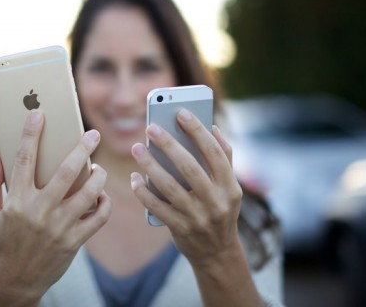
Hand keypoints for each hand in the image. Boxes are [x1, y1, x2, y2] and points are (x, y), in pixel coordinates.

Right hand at [0, 110, 110, 305]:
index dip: (31, 134)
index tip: (39, 114)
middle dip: (82, 148)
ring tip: (99, 169)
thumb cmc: (1, 244)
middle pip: (66, 171)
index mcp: (16, 201)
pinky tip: (101, 197)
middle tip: (93, 134)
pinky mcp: (74, 242)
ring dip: (98, 176)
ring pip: (88, 193)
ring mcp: (59, 227)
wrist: (15, 283)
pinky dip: (104, 205)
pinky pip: (98, 219)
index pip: (24, 159)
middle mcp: (39, 211)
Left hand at [129, 108, 241, 268]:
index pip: (215, 153)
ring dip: (151, 165)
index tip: (181, 112)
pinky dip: (144, 192)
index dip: (198, 131)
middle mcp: (216, 202)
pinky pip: (157, 207)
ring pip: (170, 186)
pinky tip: (134, 178)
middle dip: (169, 145)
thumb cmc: (220, 210)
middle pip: (190, 167)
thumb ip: (224, 158)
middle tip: (151, 127)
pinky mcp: (180, 229)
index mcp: (230, 187)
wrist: (217, 252)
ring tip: (137, 148)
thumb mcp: (230, 188)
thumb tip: (214, 127)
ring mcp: (198, 217)